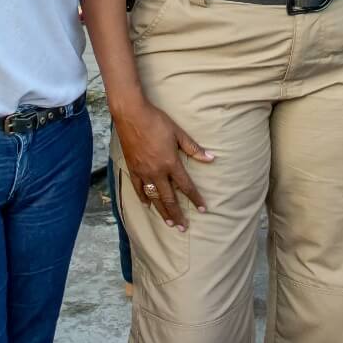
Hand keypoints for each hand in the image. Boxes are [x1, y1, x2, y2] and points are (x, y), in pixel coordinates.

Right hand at [111, 94, 213, 230]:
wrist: (131, 115)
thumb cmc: (157, 121)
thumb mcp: (178, 133)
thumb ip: (193, 148)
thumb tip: (211, 158)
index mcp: (170, 163)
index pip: (186, 186)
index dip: (195, 198)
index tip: (202, 209)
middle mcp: (157, 171)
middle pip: (169, 198)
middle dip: (177, 213)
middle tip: (183, 227)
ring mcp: (143, 171)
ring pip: (154, 197)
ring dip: (162, 211)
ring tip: (169, 223)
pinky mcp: (132, 168)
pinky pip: (138, 188)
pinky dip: (143, 198)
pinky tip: (147, 205)